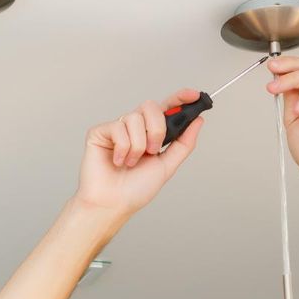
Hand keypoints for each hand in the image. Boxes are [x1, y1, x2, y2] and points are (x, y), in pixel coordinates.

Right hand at [73, 89, 204, 216]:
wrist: (113, 203)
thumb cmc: (135, 189)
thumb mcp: (167, 166)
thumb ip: (183, 143)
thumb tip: (198, 122)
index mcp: (150, 133)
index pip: (165, 108)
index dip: (179, 98)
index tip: (194, 95)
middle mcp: (134, 128)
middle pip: (150, 107)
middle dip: (156, 129)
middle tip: (152, 151)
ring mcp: (117, 129)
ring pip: (134, 118)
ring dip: (138, 145)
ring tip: (131, 162)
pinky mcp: (100, 132)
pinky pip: (118, 128)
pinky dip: (123, 148)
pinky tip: (117, 161)